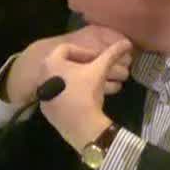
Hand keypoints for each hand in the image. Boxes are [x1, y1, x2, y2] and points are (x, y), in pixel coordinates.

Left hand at [4, 24, 132, 104]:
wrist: (82, 127)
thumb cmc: (87, 92)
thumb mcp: (100, 70)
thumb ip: (112, 54)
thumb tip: (127, 43)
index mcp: (50, 63)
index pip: (67, 49)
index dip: (85, 52)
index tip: (97, 58)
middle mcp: (42, 77)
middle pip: (63, 65)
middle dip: (81, 66)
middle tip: (96, 70)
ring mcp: (43, 95)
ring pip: (61, 81)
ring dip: (77, 80)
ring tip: (93, 84)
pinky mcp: (47, 110)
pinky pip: (58, 96)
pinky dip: (70, 94)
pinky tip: (83, 99)